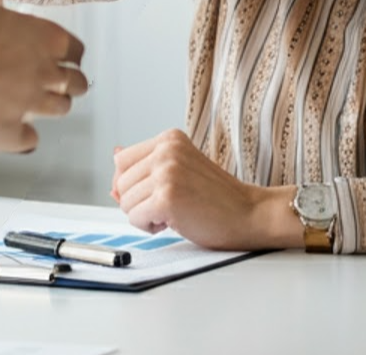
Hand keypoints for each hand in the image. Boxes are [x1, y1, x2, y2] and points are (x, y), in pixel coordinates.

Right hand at [0, 0, 88, 153]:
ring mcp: (28, 109)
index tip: (54, 46)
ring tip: (31, 99)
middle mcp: (42, 74)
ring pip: (58, 110)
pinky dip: (23, 133)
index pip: (71, 44)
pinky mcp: (8, 137)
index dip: (63, 45)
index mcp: (36, 35)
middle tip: (49, 75)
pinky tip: (7, 125)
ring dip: (48, 103)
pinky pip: (29, 139)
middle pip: (73, 81)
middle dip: (64, 77)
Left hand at [108, 129, 298, 249]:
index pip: (122, 160)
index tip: (152, 195)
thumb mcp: (180, 170)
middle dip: (137, 202)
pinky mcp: (167, 197)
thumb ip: (147, 163)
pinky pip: (135, 218)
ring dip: (144, 216)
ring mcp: (166, 172)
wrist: (252, 214)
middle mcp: (166, 150)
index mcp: (169, 139)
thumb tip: (114, 155)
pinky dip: (148, 227)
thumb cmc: (218, 198)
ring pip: (125, 201)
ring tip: (173, 213)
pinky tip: (172, 223)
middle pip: (120, 182)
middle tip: (167, 207)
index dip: (130, 184)